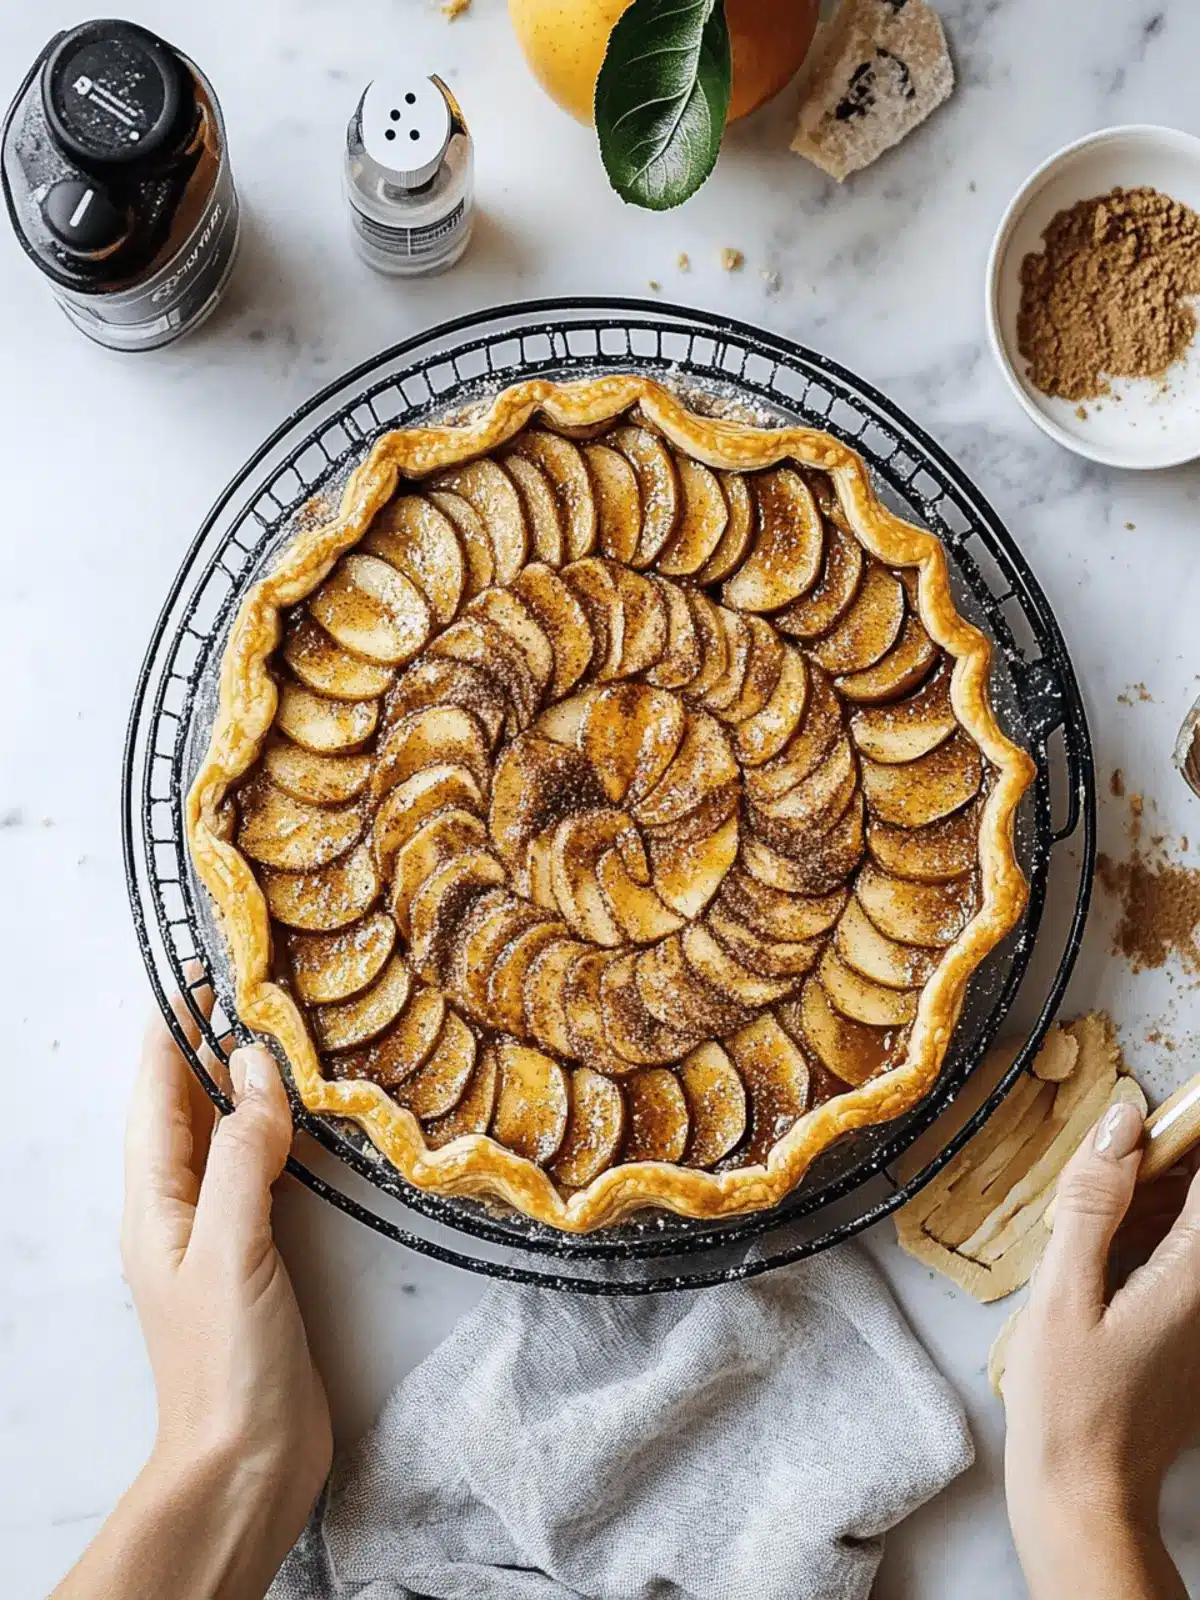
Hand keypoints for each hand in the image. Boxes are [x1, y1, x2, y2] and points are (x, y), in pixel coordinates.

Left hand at [55, 994, 331, 1598]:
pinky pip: (261, 1164)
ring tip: (285, 1025)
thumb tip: (258, 1067)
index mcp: (155, 1199)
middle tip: (261, 979)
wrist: (247, 1463)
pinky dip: (278, 1124)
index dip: (176, 1023)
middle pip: (187, 1100)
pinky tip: (305, 1110)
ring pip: (226, 1129)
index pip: (158, 1088)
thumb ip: (244, 1156)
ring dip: (246, 1077)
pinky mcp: (257, 1248)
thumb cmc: (227, 1364)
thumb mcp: (231, 1250)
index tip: (206, 964)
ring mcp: (218, 1227)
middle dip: (213, 1037)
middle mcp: (180, 1204)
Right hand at [1001, 1099, 1197, 1599]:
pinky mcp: (1192, 1340)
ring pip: (1190, 1229)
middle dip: (1155, 1169)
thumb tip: (1122, 1123)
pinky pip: (1181, 1264)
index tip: (1134, 1126)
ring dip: (1147, 1206)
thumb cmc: (1066, 1404)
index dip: (1179, 1134)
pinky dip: (1145, 1243)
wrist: (1084, 1497)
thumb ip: (1094, 1202)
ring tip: (1086, 1228)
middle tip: (1095, 1180)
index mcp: (1194, 1276)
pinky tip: (1097, 1262)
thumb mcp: (1062, 1292)